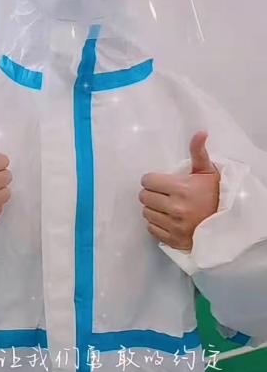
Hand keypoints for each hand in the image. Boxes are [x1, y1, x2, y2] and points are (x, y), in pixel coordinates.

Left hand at [138, 131, 219, 250]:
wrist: (228, 223)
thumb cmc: (215, 194)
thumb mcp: (208, 171)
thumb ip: (198, 152)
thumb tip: (201, 132)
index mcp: (181, 188)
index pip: (148, 181)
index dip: (152, 179)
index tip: (160, 181)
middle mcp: (175, 208)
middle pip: (144, 197)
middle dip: (151, 193)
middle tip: (162, 193)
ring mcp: (173, 225)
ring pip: (146, 213)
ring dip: (153, 209)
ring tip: (166, 206)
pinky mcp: (173, 239)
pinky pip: (151, 229)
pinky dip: (157, 224)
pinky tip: (168, 219)